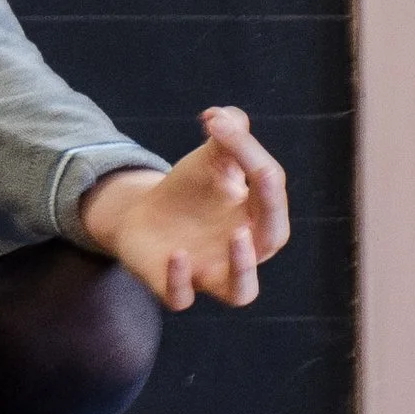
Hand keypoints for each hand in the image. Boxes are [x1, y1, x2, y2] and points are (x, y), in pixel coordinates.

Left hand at [78, 105, 290, 309]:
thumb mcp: (209, 159)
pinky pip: (182, 298)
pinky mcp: (172, 286)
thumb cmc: (189, 190)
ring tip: (237, 236)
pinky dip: (181, 280)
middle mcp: (241, 251)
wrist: (142, 215)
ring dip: (244, 268)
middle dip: (272, 213)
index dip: (250, 153)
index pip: (270, 188)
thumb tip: (223, 115)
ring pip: (241, 292)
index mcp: (258, 215)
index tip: (217, 123)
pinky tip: (177, 254)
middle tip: (260, 177)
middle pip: (271, 240)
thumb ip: (226, 135)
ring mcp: (209, 273)